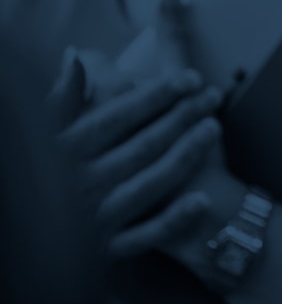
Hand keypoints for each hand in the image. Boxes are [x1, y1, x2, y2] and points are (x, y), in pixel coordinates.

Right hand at [52, 59, 224, 259]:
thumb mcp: (58, 130)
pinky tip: (201, 201)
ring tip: (214, 128)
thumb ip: (67, 94)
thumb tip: (76, 56)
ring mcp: (96, 218)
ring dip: (185, 156)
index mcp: (67, 151)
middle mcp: (80, 185)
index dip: (154, 95)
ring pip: (147, 186)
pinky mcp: (109, 248)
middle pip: (140, 146)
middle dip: (181, 117)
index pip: (115, 116)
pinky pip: (145, 236)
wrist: (46, 241)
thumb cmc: (65, 165)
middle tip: (213, 96)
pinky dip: (174, 219)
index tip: (190, 77)